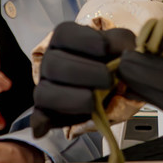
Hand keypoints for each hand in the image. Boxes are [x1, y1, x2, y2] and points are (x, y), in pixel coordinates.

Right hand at [31, 22, 135, 137]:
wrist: (111, 86)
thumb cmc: (111, 62)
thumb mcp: (121, 46)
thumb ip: (123, 44)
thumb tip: (125, 51)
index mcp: (65, 39)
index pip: (64, 34)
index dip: (86, 41)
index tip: (107, 49)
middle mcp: (51, 60)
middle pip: (54, 63)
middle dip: (84, 73)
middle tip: (108, 80)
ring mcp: (46, 87)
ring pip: (45, 92)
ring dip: (73, 99)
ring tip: (94, 101)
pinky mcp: (47, 112)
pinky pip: (37, 118)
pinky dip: (40, 123)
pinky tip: (44, 129)